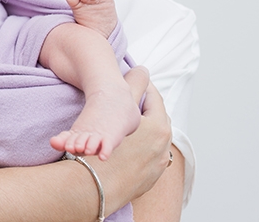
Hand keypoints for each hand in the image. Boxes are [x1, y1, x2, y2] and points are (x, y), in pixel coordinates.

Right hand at [94, 66, 172, 212]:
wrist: (95, 188)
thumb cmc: (105, 149)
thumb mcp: (120, 110)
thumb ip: (132, 86)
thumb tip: (142, 69)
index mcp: (159, 127)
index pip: (154, 98)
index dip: (141, 87)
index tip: (129, 83)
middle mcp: (163, 147)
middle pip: (156, 119)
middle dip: (143, 108)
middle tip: (126, 102)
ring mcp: (158, 165)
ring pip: (153, 139)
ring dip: (142, 129)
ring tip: (124, 124)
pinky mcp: (150, 179)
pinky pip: (148, 156)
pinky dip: (139, 148)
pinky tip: (124, 146)